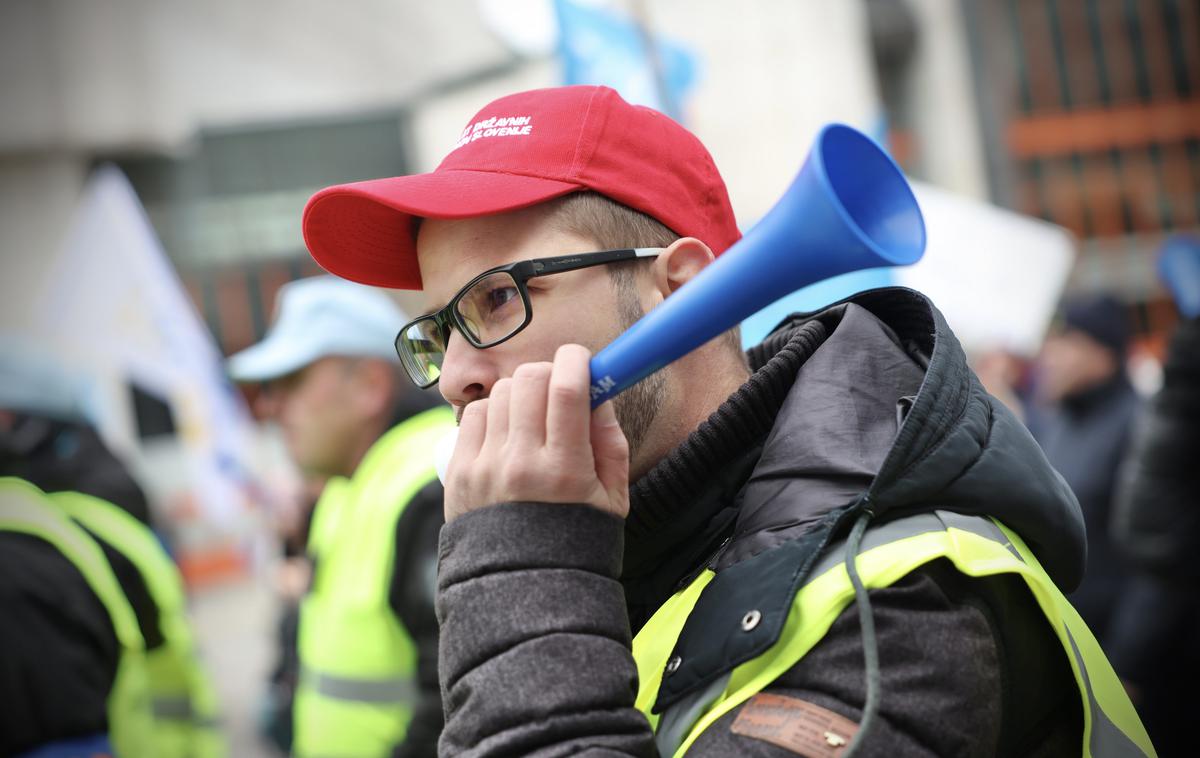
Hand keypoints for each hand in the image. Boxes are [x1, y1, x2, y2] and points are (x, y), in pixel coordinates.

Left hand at [444, 344, 629, 520]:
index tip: (582, 358)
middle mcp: (519, 465)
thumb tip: (597, 390)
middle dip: (550, 373)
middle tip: (559, 390)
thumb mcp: (613, 495)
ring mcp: (484, 467)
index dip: (575, 360)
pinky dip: (494, 414)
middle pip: (529, 380)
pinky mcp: (459, 472)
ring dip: (522, 394)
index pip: (565, 389)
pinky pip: (474, 414)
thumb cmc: (578, 537)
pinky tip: (508, 435)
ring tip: (533, 421)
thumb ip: (609, 439)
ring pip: (501, 392)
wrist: (525, 585)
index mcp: (564, 470)